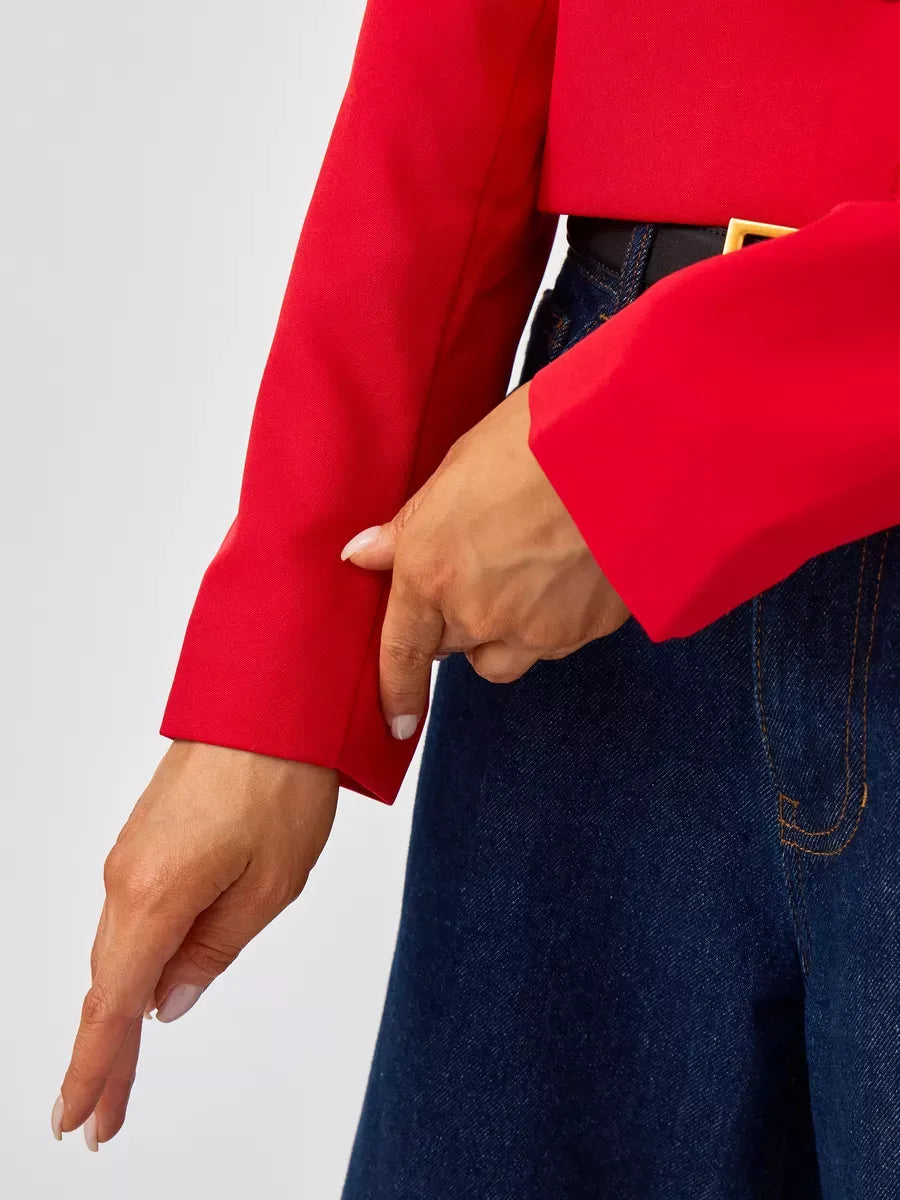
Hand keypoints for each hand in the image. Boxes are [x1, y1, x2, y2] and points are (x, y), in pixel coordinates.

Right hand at [52, 740, 337, 1148]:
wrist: (272, 702)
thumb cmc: (280, 781)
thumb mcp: (269, 884)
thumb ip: (214, 950)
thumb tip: (168, 1004)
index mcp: (154, 894)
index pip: (114, 1003)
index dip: (96, 1069)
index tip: (82, 1120)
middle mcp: (127, 876)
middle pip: (108, 982)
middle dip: (103, 1054)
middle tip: (99, 1118)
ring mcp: (133, 853)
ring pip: (118, 948)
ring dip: (115, 1009)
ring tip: (115, 1072)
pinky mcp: (148, 837)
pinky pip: (132, 914)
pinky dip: (131, 961)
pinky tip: (141, 988)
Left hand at [340, 381, 628, 737]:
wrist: (634, 451)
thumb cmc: (542, 438)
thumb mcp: (459, 465)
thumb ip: (411, 522)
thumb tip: (364, 554)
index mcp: (430, 569)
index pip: (400, 651)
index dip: (397, 691)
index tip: (397, 722)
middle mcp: (476, 612)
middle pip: (453, 647)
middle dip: (458, 620)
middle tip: (483, 566)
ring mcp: (534, 629)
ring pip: (505, 656)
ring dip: (505, 632)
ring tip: (530, 571)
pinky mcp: (585, 631)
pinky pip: (557, 642)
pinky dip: (556, 617)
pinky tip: (572, 567)